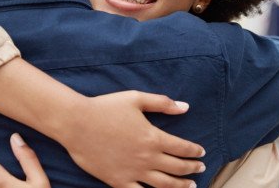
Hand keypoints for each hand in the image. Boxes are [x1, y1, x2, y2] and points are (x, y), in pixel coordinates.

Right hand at [59, 91, 205, 187]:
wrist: (77, 123)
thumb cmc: (106, 108)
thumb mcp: (136, 99)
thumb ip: (162, 103)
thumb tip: (185, 107)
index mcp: (153, 138)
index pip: (182, 148)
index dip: (194, 151)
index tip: (201, 152)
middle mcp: (146, 158)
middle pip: (177, 168)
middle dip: (192, 169)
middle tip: (200, 169)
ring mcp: (133, 172)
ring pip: (163, 185)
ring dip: (180, 186)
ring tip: (190, 186)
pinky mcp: (118, 181)